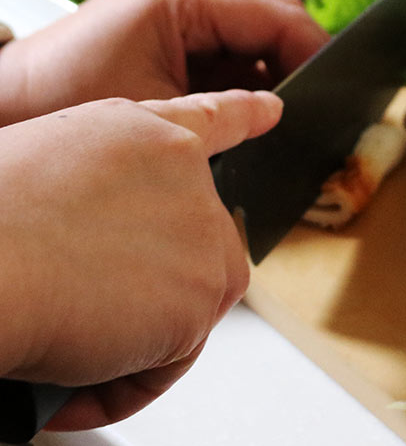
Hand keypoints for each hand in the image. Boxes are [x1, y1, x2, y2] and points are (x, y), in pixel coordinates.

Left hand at [0, 0, 327, 125]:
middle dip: (301, 65)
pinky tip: (257, 119)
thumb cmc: (65, 104)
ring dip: (277, 79)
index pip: (278, 15)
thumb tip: (291, 117)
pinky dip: (249, 88)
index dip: (317, 51)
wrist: (2, 116)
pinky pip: (229, 61)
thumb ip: (235, 108)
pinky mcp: (172, 45)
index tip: (342, 91)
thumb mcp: (163, 110)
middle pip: (272, 25)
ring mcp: (179, 21)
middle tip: (323, 112)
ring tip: (294, 120)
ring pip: (255, 44)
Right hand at [0, 89, 280, 429]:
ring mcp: (204, 228)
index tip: (270, 111)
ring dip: (143, 334)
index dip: (242, 114)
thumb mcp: (49, 161)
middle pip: (200, 239)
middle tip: (96, 307)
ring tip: (77, 344)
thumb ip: (107, 185)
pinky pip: (177, 353)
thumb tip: (109, 238)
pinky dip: (130, 379)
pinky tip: (78, 379)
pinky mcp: (205, 290)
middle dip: (158, 282)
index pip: (206, 118)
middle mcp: (186, 172)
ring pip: (193, 299)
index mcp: (142, 132)